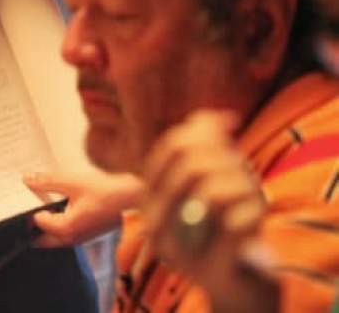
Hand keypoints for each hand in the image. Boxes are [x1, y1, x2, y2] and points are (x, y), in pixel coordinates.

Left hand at [24, 169, 142, 246]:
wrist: (131, 196)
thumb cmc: (105, 191)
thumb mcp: (72, 182)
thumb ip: (47, 182)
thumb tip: (27, 179)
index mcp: (66, 228)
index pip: (38, 222)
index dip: (31, 208)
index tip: (26, 197)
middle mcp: (73, 238)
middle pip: (44, 239)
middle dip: (34, 226)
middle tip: (28, 209)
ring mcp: (82, 238)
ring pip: (55, 238)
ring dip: (47, 226)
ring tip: (42, 206)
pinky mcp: (88, 234)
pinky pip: (67, 235)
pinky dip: (59, 225)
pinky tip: (60, 208)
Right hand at [140, 109, 270, 309]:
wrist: (238, 287)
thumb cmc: (225, 230)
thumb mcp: (211, 185)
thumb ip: (205, 150)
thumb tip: (216, 118)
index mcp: (148, 198)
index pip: (172, 148)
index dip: (205, 131)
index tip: (231, 127)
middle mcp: (154, 223)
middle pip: (192, 165)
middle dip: (229, 159)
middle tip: (246, 172)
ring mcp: (179, 248)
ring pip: (215, 191)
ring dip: (246, 186)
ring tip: (255, 196)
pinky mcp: (210, 268)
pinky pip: (235, 224)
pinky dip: (255, 211)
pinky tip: (257, 218)